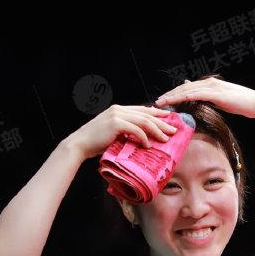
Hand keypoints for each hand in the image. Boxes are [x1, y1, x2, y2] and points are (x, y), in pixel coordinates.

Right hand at [68, 102, 182, 160]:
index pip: (142, 110)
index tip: (168, 119)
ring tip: (166, 138)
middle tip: (174, 129)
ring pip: (144, 121)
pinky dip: (144, 137)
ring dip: (157, 130)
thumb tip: (138, 139)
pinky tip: (148, 145)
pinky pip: (135, 130)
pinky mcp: (116, 124)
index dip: (157, 114)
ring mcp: (118, 115)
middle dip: (162, 122)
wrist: (80, 144)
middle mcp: (119, 109)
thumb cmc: (95, 143)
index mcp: (119, 110)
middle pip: (146, 114)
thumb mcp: (112, 134)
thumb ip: (124, 132)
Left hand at [153, 76, 254, 120]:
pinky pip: (197, 95)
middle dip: (169, 95)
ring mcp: (212, 87)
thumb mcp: (222, 101)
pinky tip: (176, 101)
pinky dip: (185, 97)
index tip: (163, 102)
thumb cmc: (241, 105)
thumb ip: (210, 99)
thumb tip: (200, 98)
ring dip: (173, 96)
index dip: (174, 95)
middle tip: (155, 102)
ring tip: (161, 102)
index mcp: (209, 85)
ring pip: (187, 90)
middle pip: (184, 88)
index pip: (187, 89)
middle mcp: (209, 83)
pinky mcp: (216, 94)